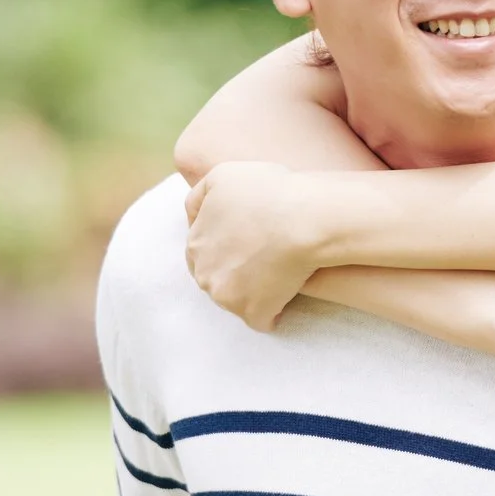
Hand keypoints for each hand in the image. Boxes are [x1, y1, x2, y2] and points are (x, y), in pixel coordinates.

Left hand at [184, 161, 326, 330]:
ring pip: (236, 301)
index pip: (202, 254)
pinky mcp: (254, 315)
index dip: (225, 248)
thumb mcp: (221, 176)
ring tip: (277, 276)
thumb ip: (199, 197)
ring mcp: (228, 299)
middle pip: (216, 279)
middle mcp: (204, 275)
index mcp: (195, 244)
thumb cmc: (267, 191)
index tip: (247, 244)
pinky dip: (273, 311)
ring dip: (252, 292)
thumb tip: (191, 219)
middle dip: (234, 273)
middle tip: (264, 260)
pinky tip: (286, 296)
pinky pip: (262, 319)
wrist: (303, 219)